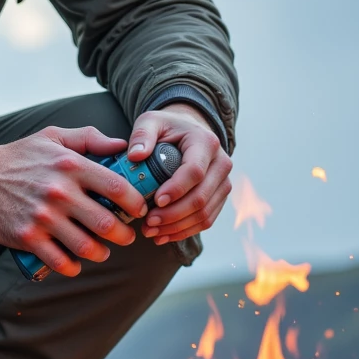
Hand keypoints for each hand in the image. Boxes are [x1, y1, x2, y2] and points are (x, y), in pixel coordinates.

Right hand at [0, 125, 144, 277]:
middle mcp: (59, 192)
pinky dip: (73, 267)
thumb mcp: (52, 137)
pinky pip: (60, 261)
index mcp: (70, 165)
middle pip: (107, 223)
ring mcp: (43, 217)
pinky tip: (76, 263)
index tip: (139, 209)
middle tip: (126, 236)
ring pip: (87, 246)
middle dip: (124, 235)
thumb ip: (89, 138)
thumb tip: (122, 146)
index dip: (136, 202)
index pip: (117, 187)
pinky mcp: (27, 237)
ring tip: (103, 250)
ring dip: (101, 253)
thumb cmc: (17, 158)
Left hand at [129, 103, 232, 244]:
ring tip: (151, 232)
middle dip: (173, 215)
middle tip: (147, 223)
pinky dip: (185, 231)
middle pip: (201, 197)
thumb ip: (142, 135)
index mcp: (206, 143)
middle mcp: (221, 164)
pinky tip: (163, 236)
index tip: (156, 201)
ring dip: (177, 227)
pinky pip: (207, 221)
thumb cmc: (168, 128)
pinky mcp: (219, 197)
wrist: (190, 132)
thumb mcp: (152, 122)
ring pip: (205, 214)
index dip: (176, 189)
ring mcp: (223, 183)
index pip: (194, 171)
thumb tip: (135, 155)